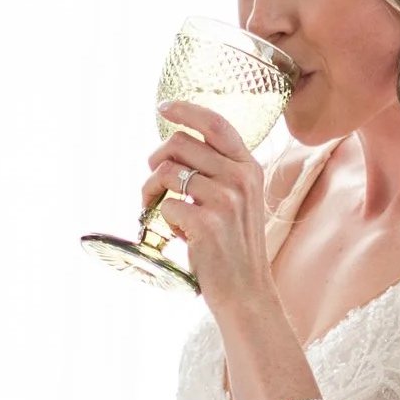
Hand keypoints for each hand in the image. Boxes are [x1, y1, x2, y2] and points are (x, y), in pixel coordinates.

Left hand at [145, 103, 274, 314]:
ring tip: (156, 207)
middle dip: (155, 159)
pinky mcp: (206, 223)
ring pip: (166, 171)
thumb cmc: (234, 246)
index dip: (186, 110)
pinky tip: (175, 233)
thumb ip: (219, 171)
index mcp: (249, 168)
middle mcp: (240, 178)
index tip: (164, 108)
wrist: (246, 290)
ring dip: (150, 189)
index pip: (215, 124)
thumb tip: (176, 148)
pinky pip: (165, 204)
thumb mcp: (239, 200)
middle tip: (154, 183)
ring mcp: (225, 200)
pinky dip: (160, 218)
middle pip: (180, 143)